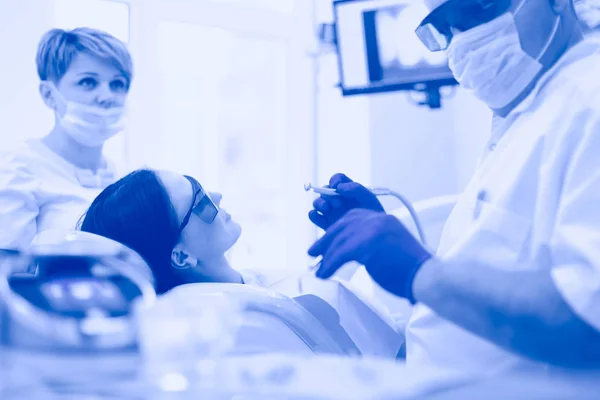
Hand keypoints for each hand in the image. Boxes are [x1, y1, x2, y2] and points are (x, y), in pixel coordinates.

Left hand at [307, 209, 430, 302]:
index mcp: (382, 218)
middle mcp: (377, 219)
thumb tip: (348, 251)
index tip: (323, 243)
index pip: (351, 218)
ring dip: (326, 257)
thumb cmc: (408, 270)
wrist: (426, 277)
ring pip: (340, 241)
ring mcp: (374, 229)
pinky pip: (341, 253)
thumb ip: (369, 243)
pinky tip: (324, 274)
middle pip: (343, 226)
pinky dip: (330, 264)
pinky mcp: (369, 243)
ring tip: (318, 269)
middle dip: (326, 241)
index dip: (335, 231)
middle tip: (312, 252)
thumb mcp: (388, 248)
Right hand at [308, 173, 383, 229]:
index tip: (336, 185)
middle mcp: (337, 199)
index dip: (335, 180)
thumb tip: (339, 187)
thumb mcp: (368, 199)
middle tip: (337, 203)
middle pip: (325, 190)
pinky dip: (313, 214)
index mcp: (348, 190)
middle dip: (328, 194)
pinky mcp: (325, 223)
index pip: (337, 179)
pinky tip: (319, 215)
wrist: (372, 235)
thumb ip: (356, 189)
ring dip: (319, 203)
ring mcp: (330, 211)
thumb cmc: (372, 215)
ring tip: (327, 208)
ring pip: (317, 202)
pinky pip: (313, 216)